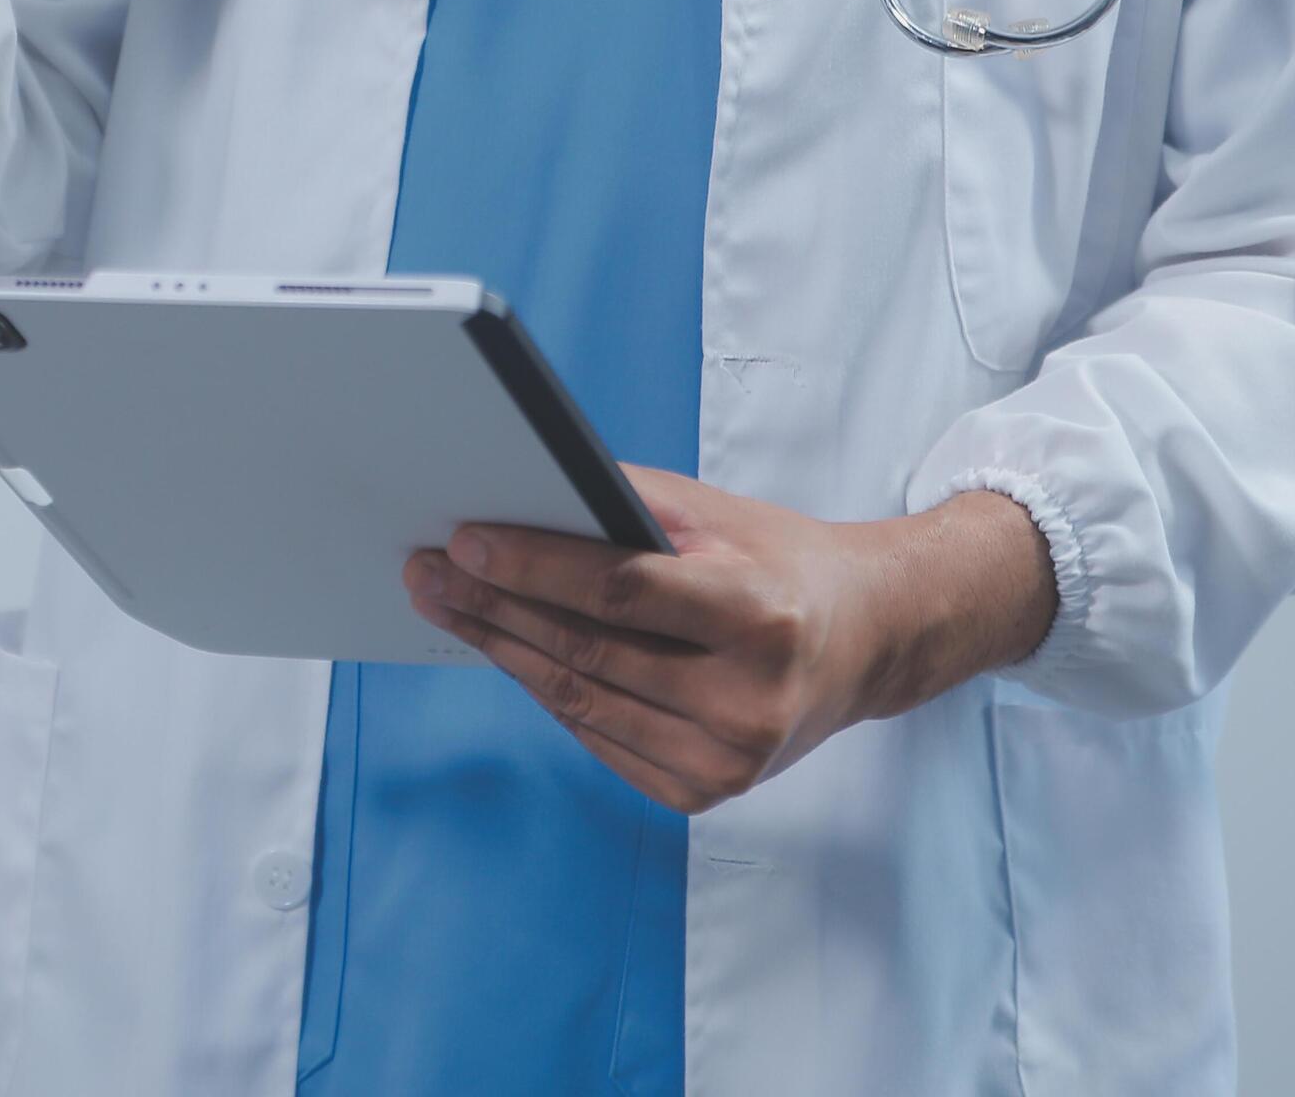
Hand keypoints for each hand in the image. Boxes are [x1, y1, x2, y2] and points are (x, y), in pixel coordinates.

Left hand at [405, 472, 1056, 813]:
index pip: (620, 593)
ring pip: (581, 703)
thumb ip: (623, 509)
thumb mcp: (717, 517)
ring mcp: (728, 759)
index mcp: (759, 617)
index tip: (465, 542)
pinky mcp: (706, 792)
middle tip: (430, 573)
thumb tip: (514, 502)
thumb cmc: (779, 564)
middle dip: (496, 609)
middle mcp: (748, 699)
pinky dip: (548, 694)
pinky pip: (598, 738)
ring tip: (449, 608)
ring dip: (503, 652)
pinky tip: (509, 653)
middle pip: (588, 653)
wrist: (864, 643)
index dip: (534, 567)